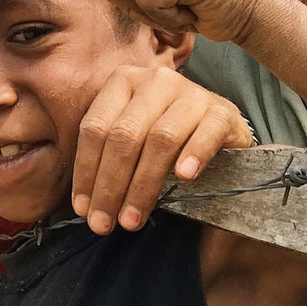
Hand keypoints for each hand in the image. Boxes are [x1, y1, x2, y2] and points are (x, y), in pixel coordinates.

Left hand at [73, 65, 253, 233]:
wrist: (221, 129)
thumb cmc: (167, 138)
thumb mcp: (132, 137)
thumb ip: (108, 158)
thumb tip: (85, 205)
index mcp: (124, 82)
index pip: (96, 127)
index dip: (86, 170)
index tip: (83, 208)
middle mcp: (156, 82)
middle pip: (125, 135)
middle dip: (110, 184)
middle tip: (104, 223)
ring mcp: (192, 94)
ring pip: (161, 138)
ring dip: (143, 185)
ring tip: (132, 219)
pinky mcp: (223, 112)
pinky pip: (206, 133)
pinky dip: (194, 155)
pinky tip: (184, 177)